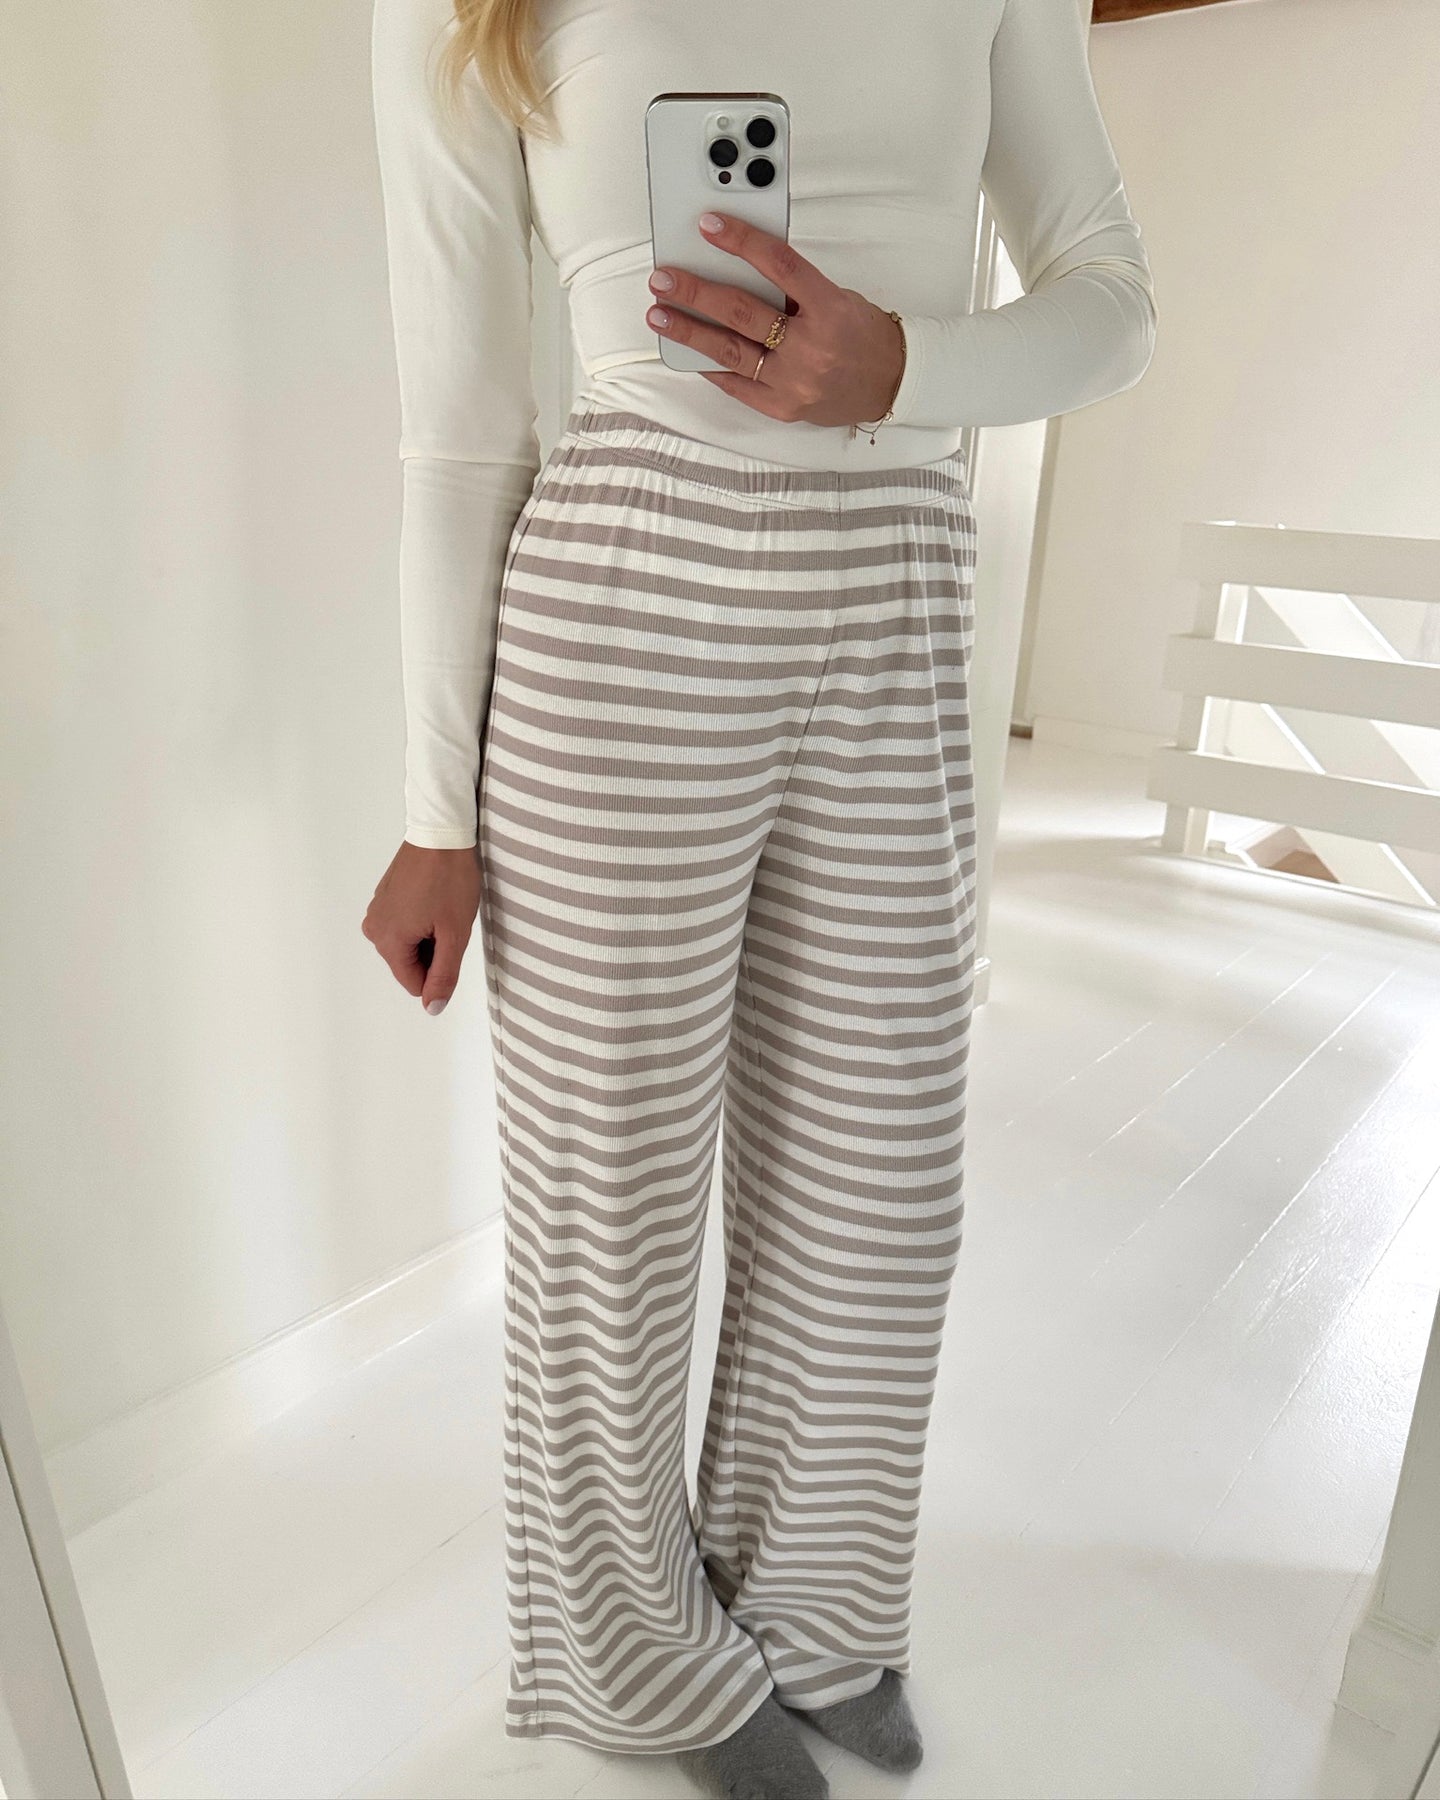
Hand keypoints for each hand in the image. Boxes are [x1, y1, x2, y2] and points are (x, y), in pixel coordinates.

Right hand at [361, 841, 480, 1014]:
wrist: (441, 832)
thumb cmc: (451, 881)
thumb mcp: (455, 934)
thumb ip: (444, 975)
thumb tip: (432, 1008)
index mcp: (388, 941)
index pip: (414, 982)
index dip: (440, 971)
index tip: (452, 940)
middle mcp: (373, 929)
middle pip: (409, 963)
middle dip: (434, 951)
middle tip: (449, 921)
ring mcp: (376, 910)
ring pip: (408, 944)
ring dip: (428, 935)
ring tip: (442, 908)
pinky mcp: (383, 897)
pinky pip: (403, 924)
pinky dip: (421, 919)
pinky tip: (434, 899)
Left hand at [646, 211, 904, 427]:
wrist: (891, 385)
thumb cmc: (863, 335)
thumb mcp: (837, 298)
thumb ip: (793, 288)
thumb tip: (741, 268)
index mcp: (830, 309)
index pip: (780, 266)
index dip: (742, 242)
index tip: (709, 226)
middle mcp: (811, 347)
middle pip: (742, 312)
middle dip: (696, 292)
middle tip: (664, 278)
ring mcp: (794, 382)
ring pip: (729, 352)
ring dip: (689, 330)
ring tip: (659, 315)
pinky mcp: (783, 407)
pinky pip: (737, 385)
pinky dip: (711, 367)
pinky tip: (688, 352)